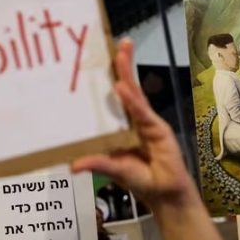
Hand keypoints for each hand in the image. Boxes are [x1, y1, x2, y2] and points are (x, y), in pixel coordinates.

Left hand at [72, 39, 197, 207]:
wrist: (166, 195)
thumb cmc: (142, 181)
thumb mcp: (114, 169)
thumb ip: (97, 164)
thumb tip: (73, 166)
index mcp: (123, 126)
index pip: (115, 98)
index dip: (111, 78)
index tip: (100, 60)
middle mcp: (135, 120)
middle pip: (128, 87)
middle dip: (123, 65)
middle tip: (118, 43)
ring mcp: (148, 122)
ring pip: (136, 93)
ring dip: (128, 72)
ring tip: (121, 53)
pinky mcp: (158, 129)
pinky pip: (141, 112)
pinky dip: (132, 100)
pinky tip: (122, 87)